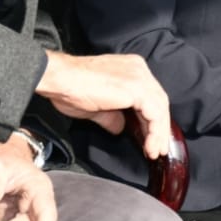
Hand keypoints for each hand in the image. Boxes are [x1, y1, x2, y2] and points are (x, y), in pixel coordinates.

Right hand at [36, 50, 171, 159]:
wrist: (60, 79)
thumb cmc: (70, 89)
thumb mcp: (96, 107)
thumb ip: (112, 117)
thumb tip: (119, 128)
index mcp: (130, 69)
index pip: (150, 96)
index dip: (152, 120)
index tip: (149, 139)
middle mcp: (138, 69)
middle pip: (158, 101)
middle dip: (159, 128)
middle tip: (157, 149)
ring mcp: (139, 76)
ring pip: (160, 108)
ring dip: (158, 133)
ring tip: (154, 152)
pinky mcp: (137, 87)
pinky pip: (155, 113)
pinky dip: (154, 131)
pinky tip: (149, 145)